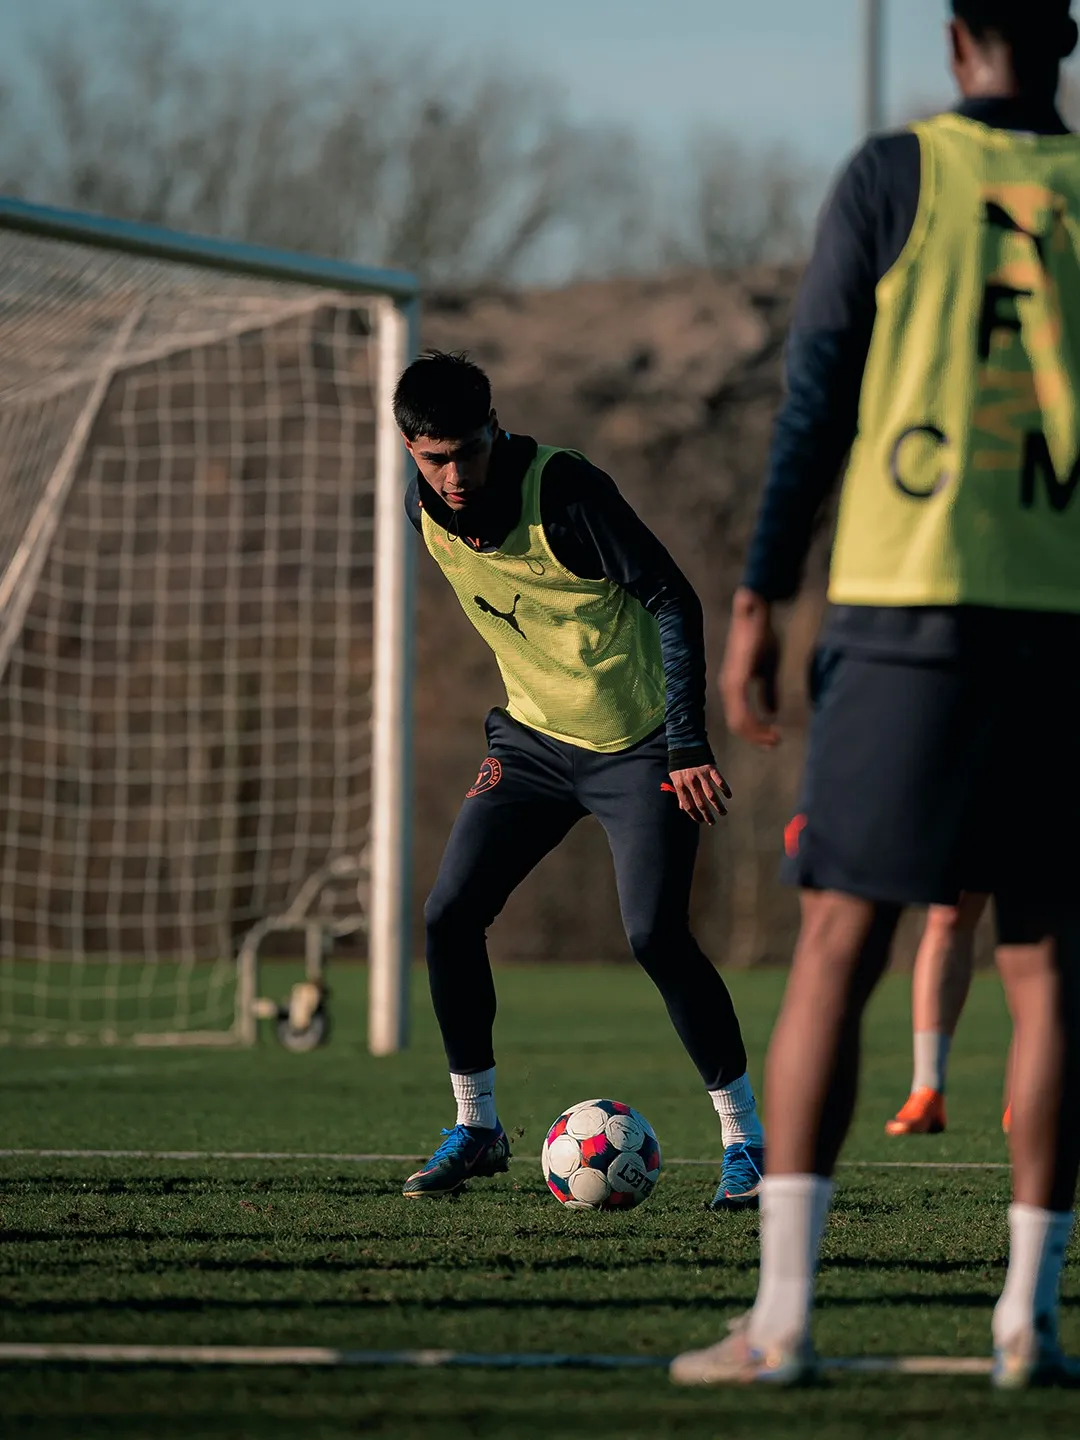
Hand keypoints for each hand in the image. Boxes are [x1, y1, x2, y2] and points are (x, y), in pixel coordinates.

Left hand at [669, 764, 731, 825]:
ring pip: (711, 795)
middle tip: (712, 822)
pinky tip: (728, 796)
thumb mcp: (675, 777)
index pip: (688, 805)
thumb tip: (682, 807)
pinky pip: (719, 781)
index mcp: (681, 785)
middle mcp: (691, 782)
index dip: (694, 815)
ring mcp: (701, 775)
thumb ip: (680, 792)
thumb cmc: (679, 762)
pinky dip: (725, 789)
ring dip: (718, 806)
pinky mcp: (710, 768)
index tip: (700, 821)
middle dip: (707, 815)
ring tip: (723, 813)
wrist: (684, 743)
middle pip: (700, 803)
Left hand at [720, 587, 780, 747]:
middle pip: (737, 724)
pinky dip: (756, 722)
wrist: (757, 614)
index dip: (755, 732)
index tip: (773, 739)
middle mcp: (727, 688)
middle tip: (775, 743)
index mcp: (734, 686)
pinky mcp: (737, 679)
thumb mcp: (769, 669)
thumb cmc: (763, 638)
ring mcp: (730, 684)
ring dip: (757, 733)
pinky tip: (770, 725)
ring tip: (774, 738)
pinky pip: (743, 710)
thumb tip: (772, 712)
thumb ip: (768, 691)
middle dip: (757, 737)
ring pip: (739, 721)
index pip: (739, 718)